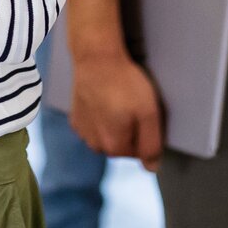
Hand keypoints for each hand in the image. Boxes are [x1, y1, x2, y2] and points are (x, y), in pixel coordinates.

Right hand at [69, 47, 166, 168]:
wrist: (96, 58)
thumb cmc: (125, 83)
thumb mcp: (149, 112)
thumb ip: (151, 145)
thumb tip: (151, 168)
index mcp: (114, 147)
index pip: (139, 152)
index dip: (145, 133)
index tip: (143, 113)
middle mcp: (95, 146)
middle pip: (122, 146)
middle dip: (129, 130)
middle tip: (131, 105)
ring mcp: (83, 133)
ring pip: (107, 137)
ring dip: (114, 125)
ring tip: (116, 101)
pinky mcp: (75, 119)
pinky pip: (94, 126)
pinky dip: (100, 117)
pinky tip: (103, 100)